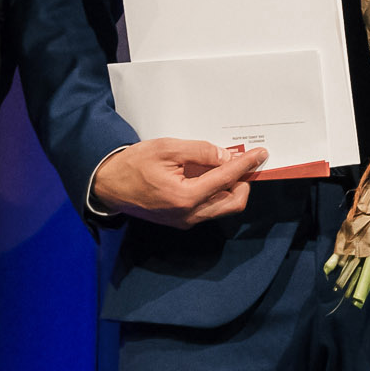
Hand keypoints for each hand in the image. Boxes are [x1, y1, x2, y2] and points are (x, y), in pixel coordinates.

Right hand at [92, 137, 262, 227]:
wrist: (109, 185)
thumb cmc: (133, 164)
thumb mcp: (167, 148)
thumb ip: (200, 152)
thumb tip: (226, 157)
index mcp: (185, 197)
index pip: (226, 179)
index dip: (246, 165)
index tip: (260, 155)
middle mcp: (189, 215)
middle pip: (234, 202)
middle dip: (244, 182)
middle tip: (244, 163)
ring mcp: (185, 221)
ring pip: (222, 207)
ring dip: (231, 189)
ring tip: (226, 168)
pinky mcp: (181, 221)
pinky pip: (208, 209)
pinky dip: (216, 193)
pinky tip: (209, 177)